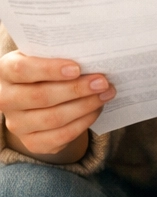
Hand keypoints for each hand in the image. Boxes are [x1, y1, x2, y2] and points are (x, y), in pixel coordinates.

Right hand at [0, 51, 114, 162]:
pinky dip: (83, 122)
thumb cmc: (47, 69)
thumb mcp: (46, 56)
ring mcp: (17, 124)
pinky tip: (97, 109)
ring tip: (106, 94)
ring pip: (53, 118)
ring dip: (85, 106)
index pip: (22, 70)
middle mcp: (5, 99)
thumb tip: (92, 56)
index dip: (49, 69)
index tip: (77, 68)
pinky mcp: (32, 142)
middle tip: (102, 82)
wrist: (40, 94)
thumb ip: (60, 54)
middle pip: (41, 97)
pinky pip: (60, 136)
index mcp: (5, 72)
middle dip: (76, 89)